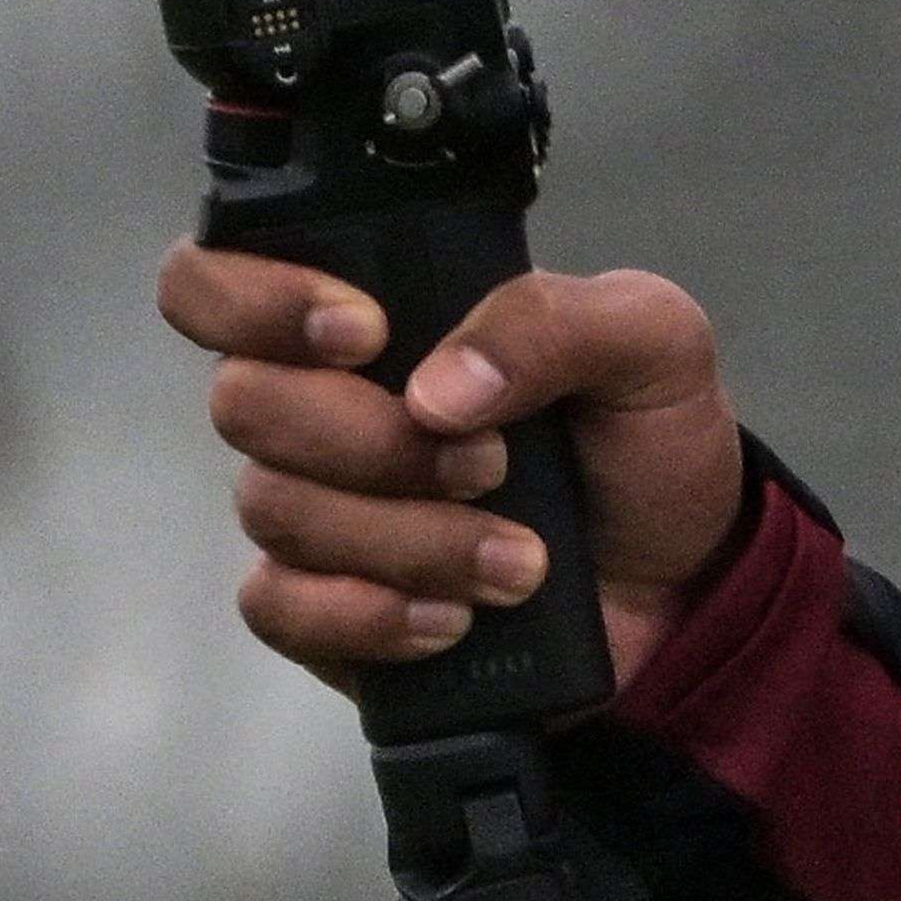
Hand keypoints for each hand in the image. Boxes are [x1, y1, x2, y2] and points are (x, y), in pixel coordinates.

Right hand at [158, 243, 748, 692]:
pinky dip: (369, 615)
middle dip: (371, 440)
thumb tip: (439, 385)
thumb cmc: (647, 439)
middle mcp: (323, 403)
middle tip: (492, 464)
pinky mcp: (323, 607)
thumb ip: (553, 322)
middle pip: (244, 402)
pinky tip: (451, 620)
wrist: (682, 580)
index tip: (366, 332)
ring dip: (408, 539)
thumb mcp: (651, 342)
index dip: (254, 300)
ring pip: (276, 509)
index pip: (219, 280)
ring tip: (521, 560)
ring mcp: (316, 508)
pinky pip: (280, 607)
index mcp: (381, 312)